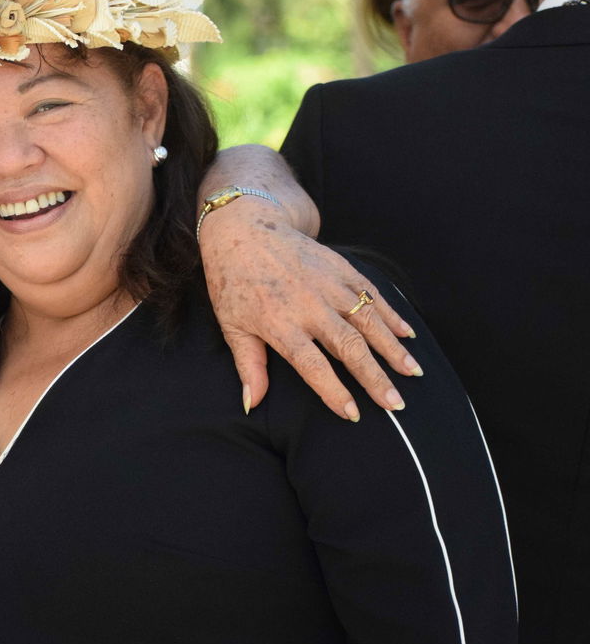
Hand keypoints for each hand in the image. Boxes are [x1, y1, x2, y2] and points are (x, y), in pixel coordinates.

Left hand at [200, 198, 419, 420]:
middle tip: (396, 405)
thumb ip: (248, 366)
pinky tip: (407, 334)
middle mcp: (309, 305)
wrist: (243, 230)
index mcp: (280, 323)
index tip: (354, 414)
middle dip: (375, 378)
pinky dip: (391, 315)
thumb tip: (251, 404)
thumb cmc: (233, 283)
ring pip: (368, 321)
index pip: (313, 365)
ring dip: (392, 349)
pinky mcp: (340, 267)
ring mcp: (328, 284)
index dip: (334, 392)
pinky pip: (371, 294)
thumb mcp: (232, 325)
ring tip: (412, 372)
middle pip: (349, 347)